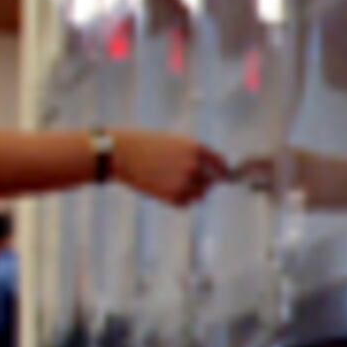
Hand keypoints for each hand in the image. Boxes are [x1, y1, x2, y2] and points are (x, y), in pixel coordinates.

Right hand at [112, 129, 233, 206]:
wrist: (123, 154)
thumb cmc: (147, 145)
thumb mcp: (175, 142)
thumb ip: (196, 155)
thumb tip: (215, 172)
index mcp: (196, 149)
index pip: (221, 164)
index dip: (222, 171)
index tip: (223, 177)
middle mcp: (194, 165)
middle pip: (211, 182)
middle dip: (203, 182)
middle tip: (184, 179)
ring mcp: (185, 182)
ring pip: (200, 195)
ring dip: (191, 192)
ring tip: (171, 183)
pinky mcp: (174, 196)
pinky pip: (185, 203)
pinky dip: (178, 200)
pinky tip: (164, 189)